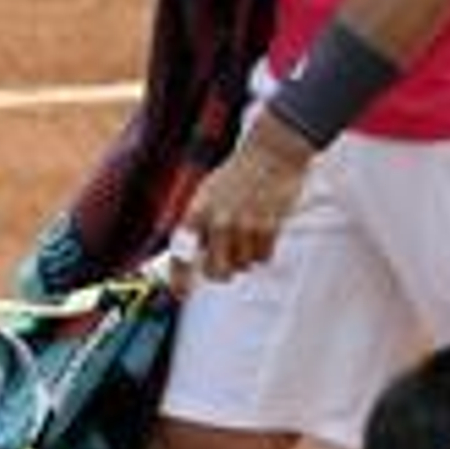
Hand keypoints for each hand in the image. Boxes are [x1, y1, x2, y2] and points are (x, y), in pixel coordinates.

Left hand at [179, 113, 313, 285]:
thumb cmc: (238, 174)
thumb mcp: (207, 192)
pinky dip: (264, 250)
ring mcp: (243, 225)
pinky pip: (263, 257)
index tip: (180, 294)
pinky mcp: (267, 227)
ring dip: (246, 256)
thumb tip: (194, 255)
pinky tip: (263, 229)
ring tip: (249, 231)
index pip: (182, 254)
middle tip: (228, 261)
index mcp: (198, 211)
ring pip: (243, 266)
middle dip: (222, 271)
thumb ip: (198, 223)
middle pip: (217, 272)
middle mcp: (218, 221)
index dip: (179, 279)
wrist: (270, 154)